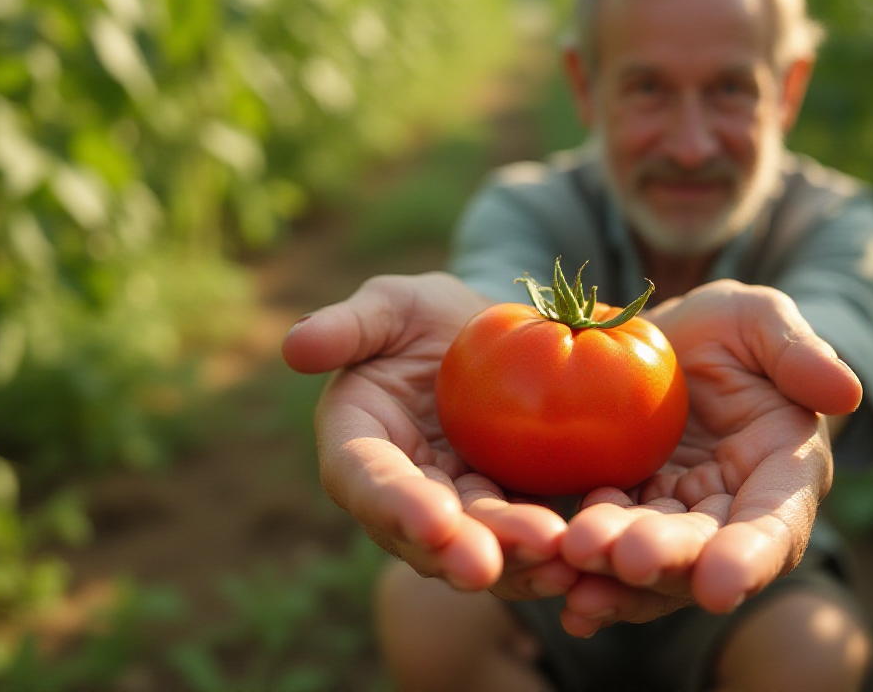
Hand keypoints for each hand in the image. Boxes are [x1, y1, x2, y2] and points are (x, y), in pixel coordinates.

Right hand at [282, 273, 577, 598]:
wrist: (494, 340)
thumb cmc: (429, 317)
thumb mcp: (394, 305)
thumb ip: (348, 326)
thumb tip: (293, 346)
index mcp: (358, 445)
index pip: (366, 481)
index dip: (396, 505)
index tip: (433, 521)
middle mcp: (400, 494)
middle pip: (422, 535)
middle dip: (456, 552)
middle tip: (489, 567)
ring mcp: (455, 512)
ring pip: (478, 548)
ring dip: (511, 562)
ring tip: (552, 561)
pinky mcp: (505, 515)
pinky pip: (523, 546)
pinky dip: (548, 558)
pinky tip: (579, 562)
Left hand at [556, 280, 861, 636]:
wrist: (658, 344)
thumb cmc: (723, 329)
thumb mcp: (758, 319)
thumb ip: (798, 351)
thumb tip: (847, 392)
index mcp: (783, 473)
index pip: (776, 526)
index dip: (750, 559)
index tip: (719, 585)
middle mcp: (731, 513)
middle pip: (703, 553)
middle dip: (667, 561)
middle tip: (625, 556)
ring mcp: (673, 521)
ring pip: (649, 563)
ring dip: (614, 573)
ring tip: (574, 557)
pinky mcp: (622, 519)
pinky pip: (604, 553)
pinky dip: (582, 574)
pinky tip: (555, 589)